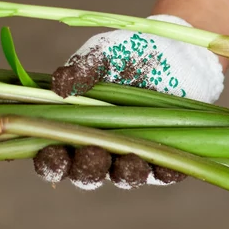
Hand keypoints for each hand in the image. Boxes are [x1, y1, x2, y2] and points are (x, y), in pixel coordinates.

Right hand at [32, 14, 223, 189]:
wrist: (177, 51)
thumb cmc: (130, 55)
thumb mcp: (103, 56)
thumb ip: (80, 70)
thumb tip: (60, 87)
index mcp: (76, 129)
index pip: (56, 156)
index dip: (51, 162)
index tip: (53, 153)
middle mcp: (102, 148)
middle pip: (88, 175)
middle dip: (87, 169)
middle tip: (93, 153)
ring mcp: (134, 155)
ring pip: (125, 177)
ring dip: (124, 173)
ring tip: (128, 159)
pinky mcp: (168, 156)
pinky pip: (165, 172)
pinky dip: (165, 171)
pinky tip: (166, 164)